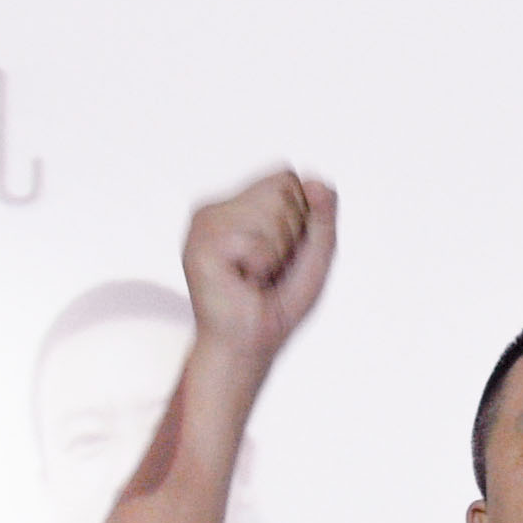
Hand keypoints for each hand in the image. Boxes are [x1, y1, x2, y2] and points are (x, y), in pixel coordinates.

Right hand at [180, 167, 337, 359]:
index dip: (300, 215)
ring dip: (276, 252)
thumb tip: (317, 180)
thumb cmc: (279, 304)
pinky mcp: (199, 247)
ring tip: (254, 276)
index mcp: (237, 206)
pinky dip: (261, 267)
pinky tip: (241, 283)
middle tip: (268, 267)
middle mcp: (216, 210)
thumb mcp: (315, 256)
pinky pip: (254, 242)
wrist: (249, 346)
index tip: (283, 251)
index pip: (286, 177)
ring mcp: (203, 226)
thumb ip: (323, 218)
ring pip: (269, 212)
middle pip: (280, 188)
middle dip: (290, 232)